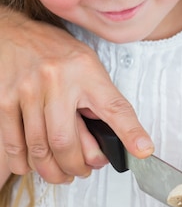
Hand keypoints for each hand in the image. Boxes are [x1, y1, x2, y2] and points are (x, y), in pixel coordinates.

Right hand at [0, 10, 153, 183]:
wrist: (15, 34)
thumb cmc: (56, 52)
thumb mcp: (88, 68)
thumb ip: (99, 103)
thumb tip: (103, 148)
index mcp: (86, 71)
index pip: (114, 107)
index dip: (130, 133)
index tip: (143, 151)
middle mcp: (56, 79)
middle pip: (65, 141)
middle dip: (76, 166)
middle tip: (82, 170)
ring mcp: (28, 90)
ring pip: (39, 148)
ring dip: (52, 170)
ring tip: (62, 172)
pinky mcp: (5, 100)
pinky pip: (14, 145)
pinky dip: (25, 163)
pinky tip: (34, 164)